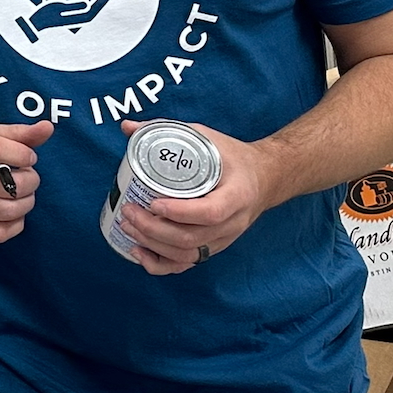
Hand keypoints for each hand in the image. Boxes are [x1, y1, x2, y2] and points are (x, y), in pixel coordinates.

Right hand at [0, 118, 52, 242]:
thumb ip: (20, 133)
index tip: (28, 156)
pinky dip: (15, 222)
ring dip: (25, 202)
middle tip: (28, 176)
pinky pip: (0, 233)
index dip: (23, 154)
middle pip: (8, 185)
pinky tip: (11, 209)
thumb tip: (46, 129)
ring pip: (8, 210)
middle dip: (29, 180)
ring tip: (22, 193)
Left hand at [114, 120, 271, 275]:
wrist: (264, 179)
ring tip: (128, 226)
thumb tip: (128, 127)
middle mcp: (232, 223)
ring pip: (186, 255)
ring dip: (152, 244)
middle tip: (129, 211)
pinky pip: (186, 265)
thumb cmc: (234, 158)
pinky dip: (160, 264)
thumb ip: (168, 131)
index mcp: (237, 195)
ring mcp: (223, 239)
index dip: (179, 212)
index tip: (152, 202)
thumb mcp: (207, 138)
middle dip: (153, 229)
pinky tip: (139, 252)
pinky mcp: (213, 247)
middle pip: (191, 238)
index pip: (210, 212)